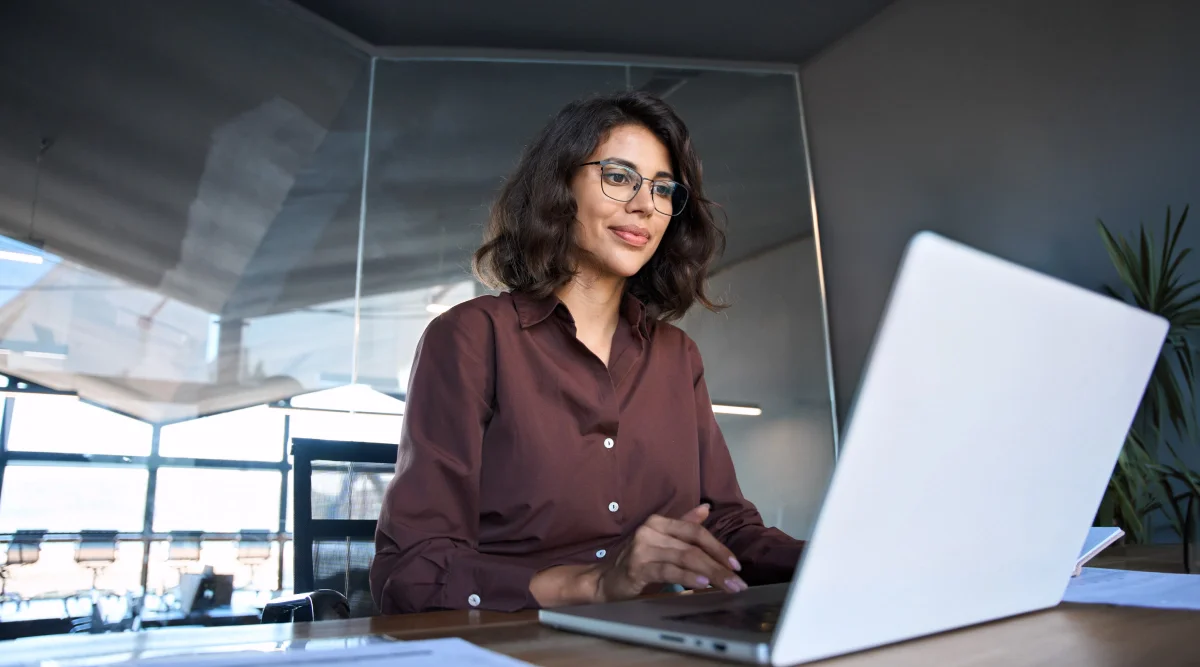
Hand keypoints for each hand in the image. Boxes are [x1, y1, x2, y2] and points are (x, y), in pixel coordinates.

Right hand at [593, 504, 747, 602]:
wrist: (605, 580)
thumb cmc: (637, 562)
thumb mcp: (662, 542)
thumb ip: (683, 525)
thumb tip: (706, 508)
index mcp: (659, 522)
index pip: (695, 531)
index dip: (718, 547)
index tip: (736, 565)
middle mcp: (650, 530)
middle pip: (693, 546)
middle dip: (719, 565)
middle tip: (739, 583)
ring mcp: (643, 548)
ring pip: (685, 558)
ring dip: (711, 574)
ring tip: (728, 586)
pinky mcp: (637, 567)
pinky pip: (669, 571)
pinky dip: (688, 578)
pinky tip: (702, 585)